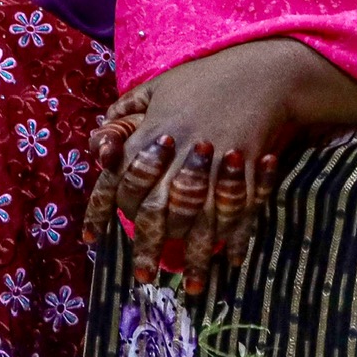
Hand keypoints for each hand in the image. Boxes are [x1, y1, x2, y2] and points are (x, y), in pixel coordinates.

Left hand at [88, 40, 356, 294]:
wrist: (264, 71)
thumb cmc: (205, 77)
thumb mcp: (157, 86)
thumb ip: (125, 111)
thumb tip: (100, 140)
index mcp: (154, 132)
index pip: (121, 180)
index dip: (103, 211)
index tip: (91, 239)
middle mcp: (181, 152)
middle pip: (160, 209)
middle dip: (150, 247)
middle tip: (143, 277)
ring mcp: (217, 163)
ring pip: (201, 219)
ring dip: (195, 256)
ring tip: (189, 286)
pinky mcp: (249, 170)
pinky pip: (241, 211)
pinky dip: (237, 238)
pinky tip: (232, 260)